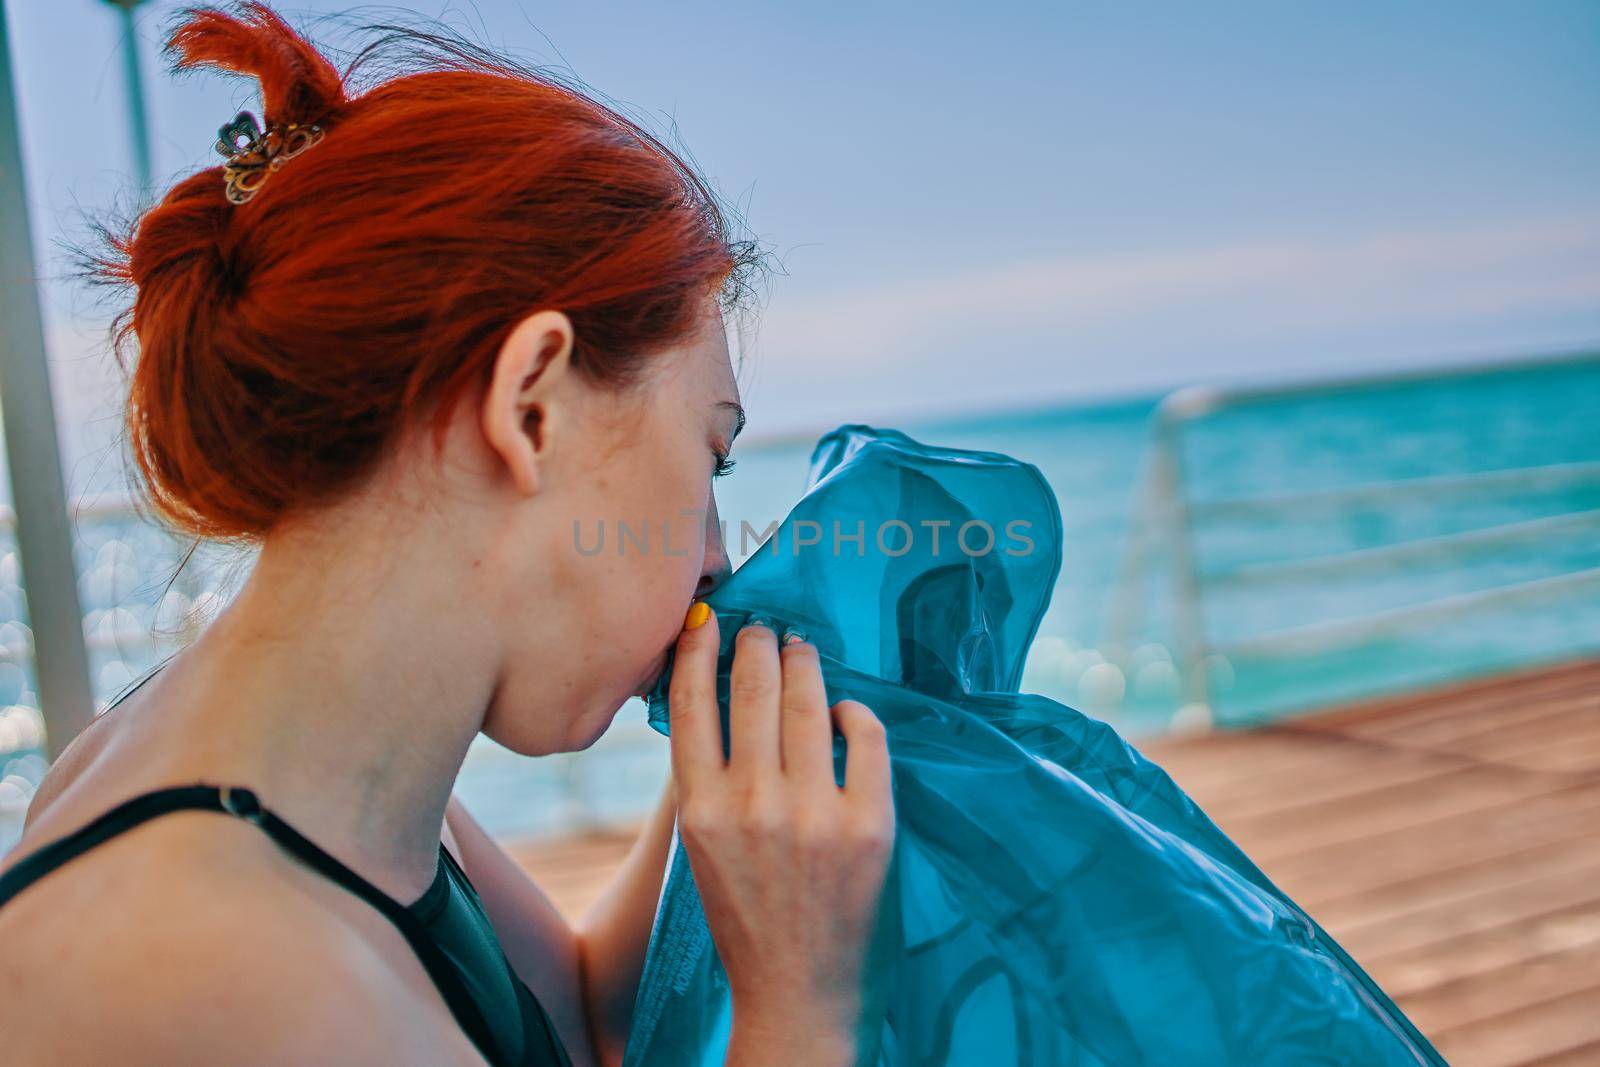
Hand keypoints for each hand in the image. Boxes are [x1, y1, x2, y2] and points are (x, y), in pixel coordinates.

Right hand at [667, 604, 895, 1060]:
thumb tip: (721, 701)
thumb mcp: (704, 847)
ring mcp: (812, 813)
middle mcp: (751, 804)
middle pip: (752, 688)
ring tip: (803, 649)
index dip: (697, 650)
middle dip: (759, 644)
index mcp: (701, 810)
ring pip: (808, 702)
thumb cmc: (748, 918)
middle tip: (765, 629)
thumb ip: (708, 781)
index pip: (691, 704)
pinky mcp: (868, 825)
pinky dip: (854, 713)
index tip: (706, 620)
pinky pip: (864, 737)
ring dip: (805, 663)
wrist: (798, 994)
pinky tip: (846, 711)